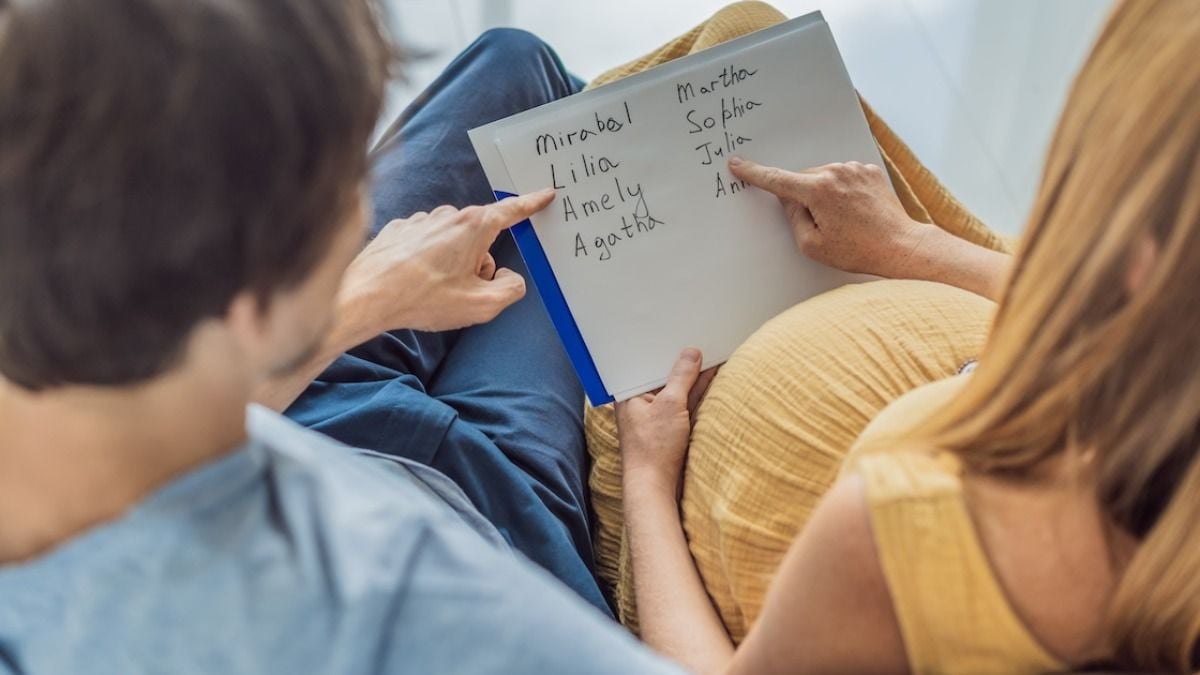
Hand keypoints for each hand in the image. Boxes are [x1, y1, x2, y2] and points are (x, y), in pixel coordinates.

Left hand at [340, 188, 554, 331]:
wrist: (366, 295)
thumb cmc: (423, 298)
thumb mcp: (482, 305)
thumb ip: (511, 289)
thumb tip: (509, 277)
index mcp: (474, 227)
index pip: (512, 211)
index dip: (532, 204)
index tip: (546, 194)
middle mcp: (448, 215)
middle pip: (481, 238)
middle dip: (480, 263)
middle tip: (462, 292)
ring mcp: (422, 220)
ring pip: (453, 243)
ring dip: (452, 264)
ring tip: (432, 291)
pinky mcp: (400, 230)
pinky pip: (427, 245)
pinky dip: (427, 262)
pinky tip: (414, 281)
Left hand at [615, 348, 718, 497]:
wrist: (654, 486)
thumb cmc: (653, 448)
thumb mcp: (670, 404)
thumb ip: (682, 376)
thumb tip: (691, 354)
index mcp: (630, 393)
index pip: (649, 363)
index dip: (668, 350)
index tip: (685, 336)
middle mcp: (640, 402)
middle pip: (664, 376)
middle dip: (683, 363)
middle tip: (703, 342)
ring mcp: (655, 416)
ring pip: (677, 389)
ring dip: (693, 377)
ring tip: (712, 355)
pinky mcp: (668, 428)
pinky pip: (683, 403)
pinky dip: (695, 393)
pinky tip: (710, 378)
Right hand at [728, 157, 935, 278]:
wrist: (900, 246)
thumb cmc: (858, 250)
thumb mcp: (812, 244)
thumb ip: (793, 217)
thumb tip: (789, 200)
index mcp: (818, 190)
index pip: (777, 179)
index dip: (754, 173)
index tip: (738, 164)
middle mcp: (836, 172)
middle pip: (803, 180)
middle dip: (804, 199)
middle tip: (823, 225)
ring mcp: (855, 169)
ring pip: (824, 177)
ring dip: (824, 195)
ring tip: (844, 221)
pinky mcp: (870, 171)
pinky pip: (844, 177)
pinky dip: (842, 191)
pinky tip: (854, 211)